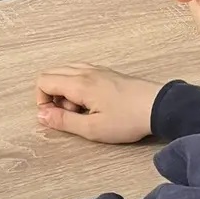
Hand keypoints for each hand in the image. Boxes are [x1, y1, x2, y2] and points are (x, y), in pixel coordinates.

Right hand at [35, 65, 158, 143]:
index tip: (57, 117)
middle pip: (52, 73)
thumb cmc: (126, 120)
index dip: (42, 101)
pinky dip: (77, 85)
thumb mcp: (92, 128)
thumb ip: (64, 121)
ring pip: (66, 71)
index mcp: (78, 83)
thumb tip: (40, 114)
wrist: (159, 106)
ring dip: (65, 90)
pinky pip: (80, 72)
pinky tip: (93, 103)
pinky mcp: (107, 72)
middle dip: (52, 95)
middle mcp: (85, 71)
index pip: (44, 81)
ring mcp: (97, 69)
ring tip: (82, 110)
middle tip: (70, 115)